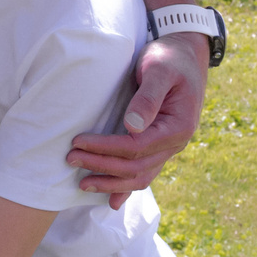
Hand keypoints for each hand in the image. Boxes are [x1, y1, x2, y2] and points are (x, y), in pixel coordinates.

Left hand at [68, 33, 208, 207]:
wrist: (185, 56)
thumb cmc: (169, 59)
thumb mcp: (159, 70)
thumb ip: (147, 97)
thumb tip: (132, 126)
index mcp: (177, 127)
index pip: (136, 147)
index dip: (106, 148)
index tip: (79, 142)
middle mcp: (175, 143)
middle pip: (136, 167)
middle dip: (102, 166)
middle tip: (70, 159)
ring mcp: (168, 147)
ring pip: (141, 176)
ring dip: (111, 183)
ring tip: (82, 184)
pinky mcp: (158, 145)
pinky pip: (144, 172)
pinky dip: (127, 187)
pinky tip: (112, 201)